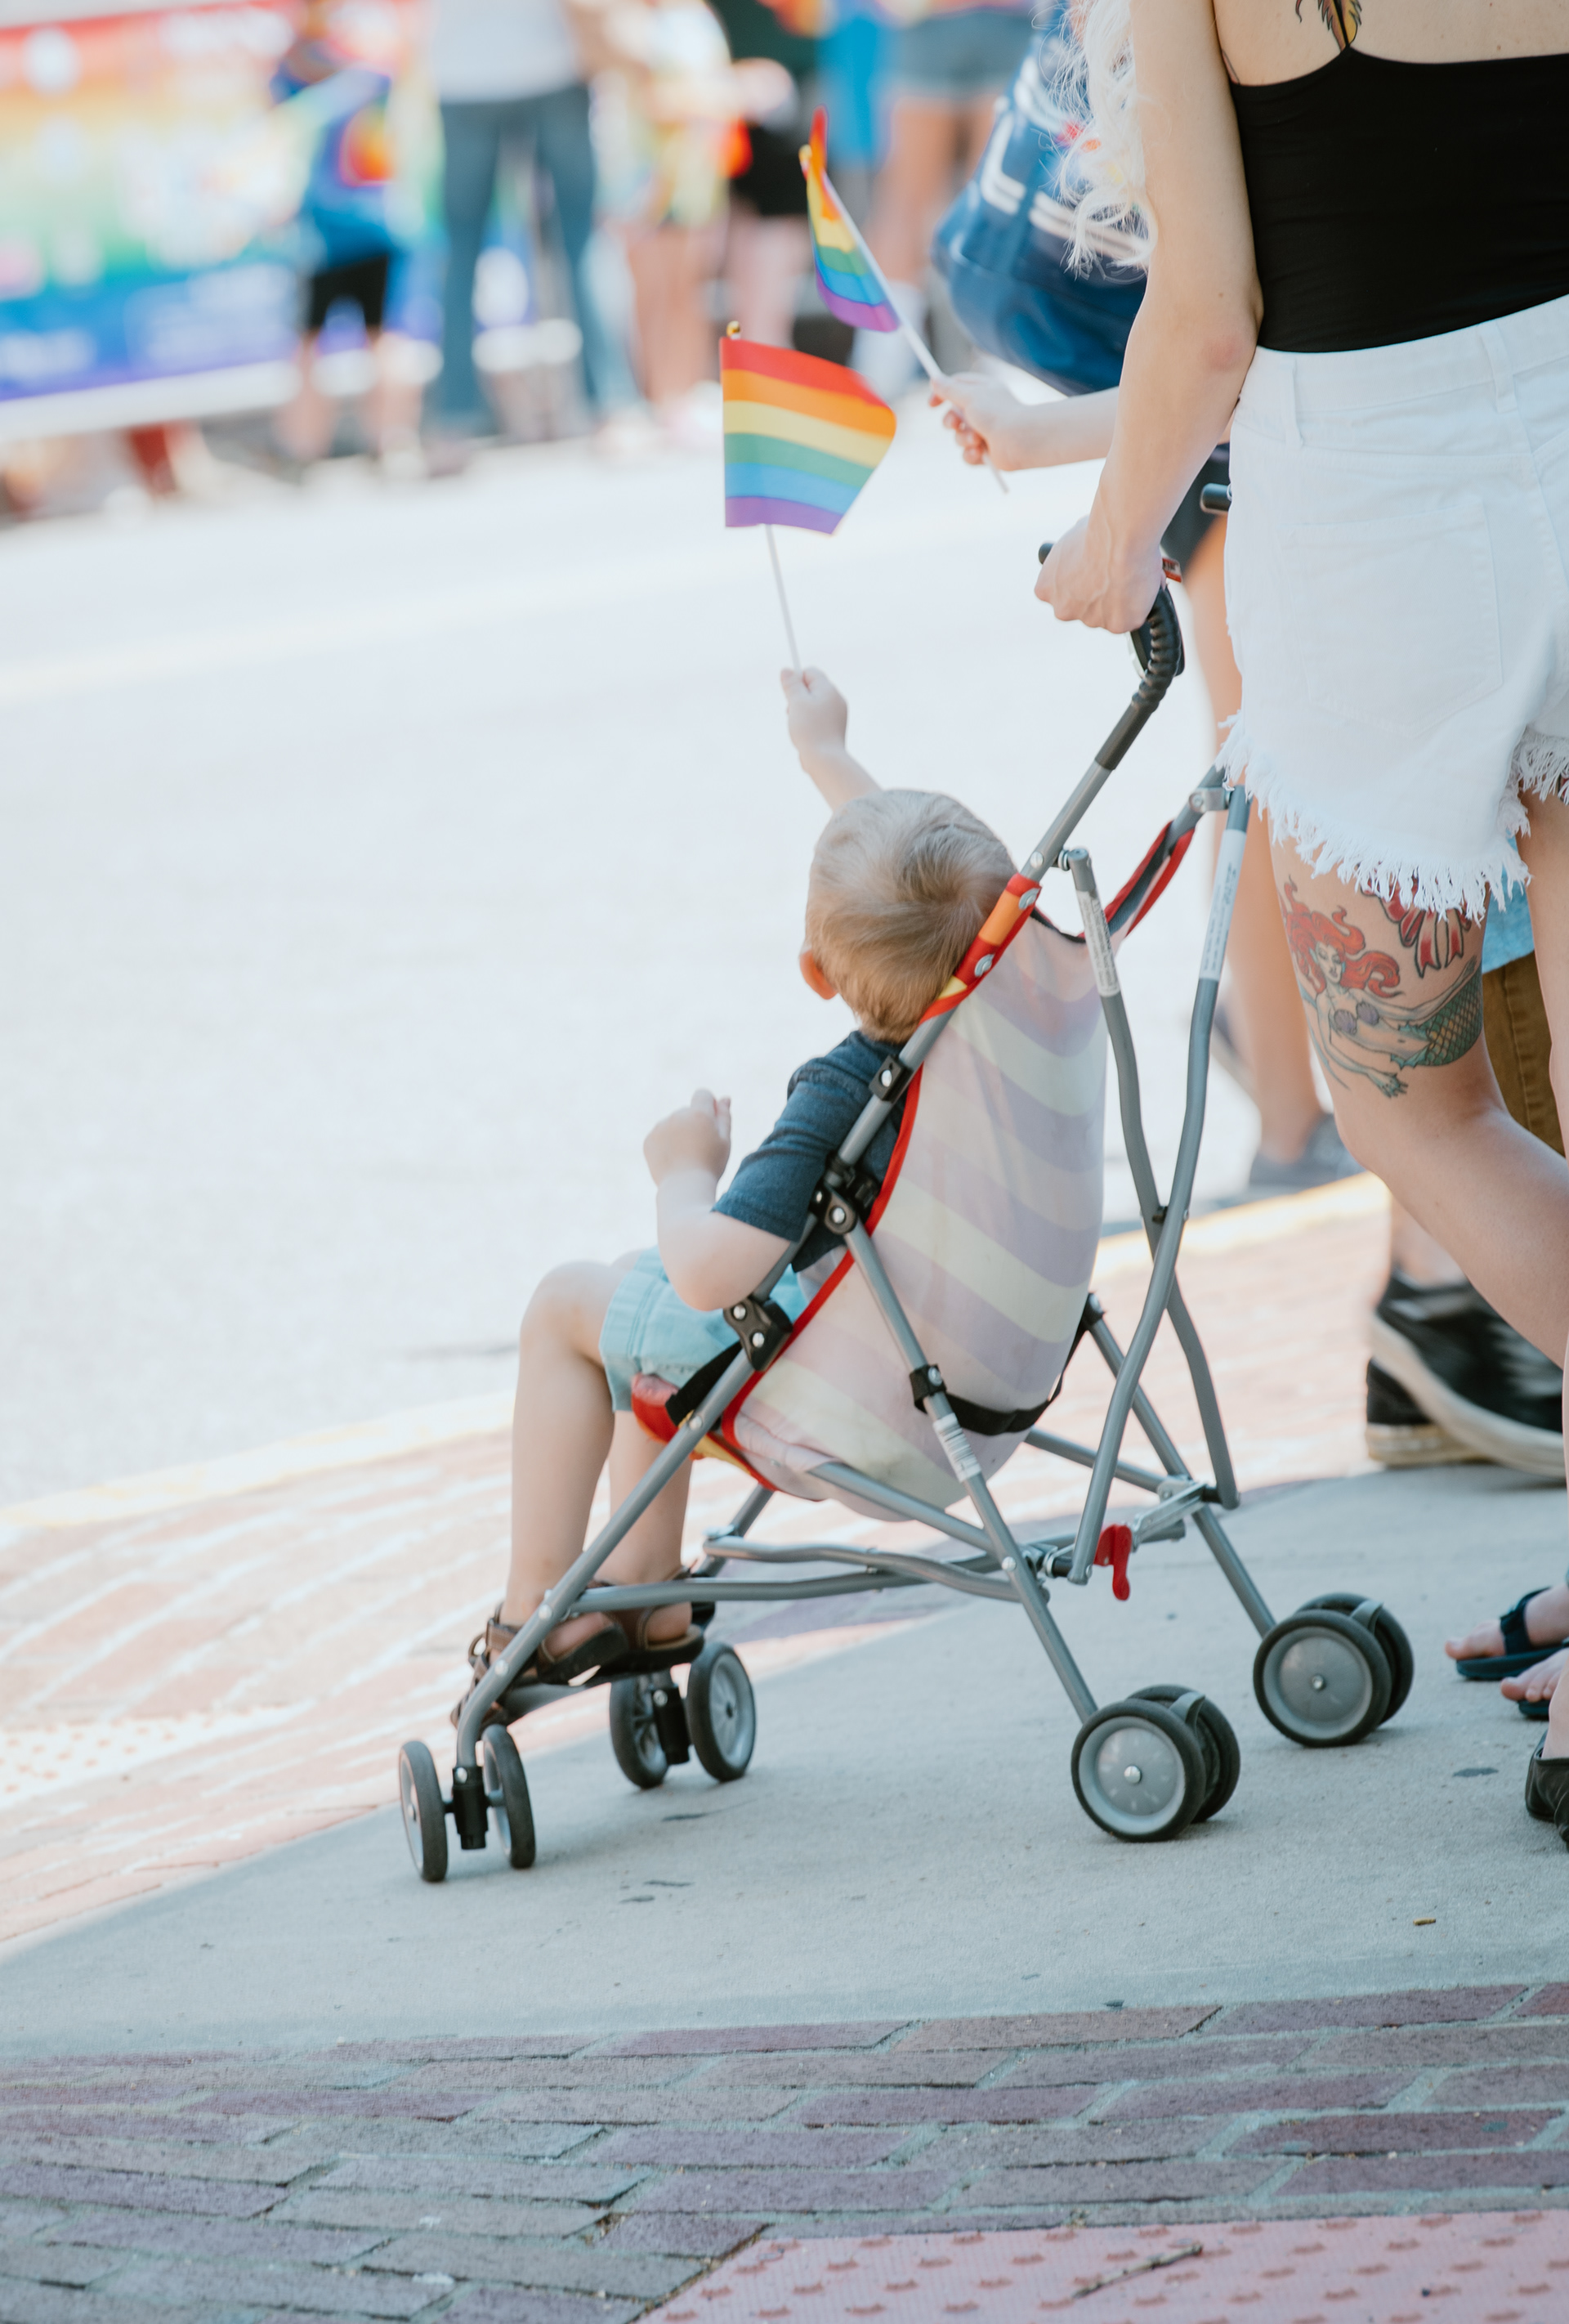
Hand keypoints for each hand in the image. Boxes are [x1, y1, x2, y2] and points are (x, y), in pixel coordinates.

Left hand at [644, 1088, 731, 1186]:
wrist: (685, 1188)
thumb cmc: (710, 1165)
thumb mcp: (724, 1140)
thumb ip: (724, 1116)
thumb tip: (724, 1098)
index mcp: (699, 1113)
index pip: (702, 1095)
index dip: (708, 1106)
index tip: (710, 1123)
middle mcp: (677, 1115)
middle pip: (687, 1111)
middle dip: (694, 1123)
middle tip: (700, 1149)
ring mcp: (660, 1127)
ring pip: (673, 1124)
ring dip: (679, 1133)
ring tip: (686, 1156)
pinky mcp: (649, 1140)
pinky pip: (660, 1135)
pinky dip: (666, 1144)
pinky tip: (674, 1159)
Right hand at [780, 665, 847, 757]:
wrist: (825, 760)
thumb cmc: (810, 730)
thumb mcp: (796, 703)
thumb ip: (792, 685)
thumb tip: (787, 670)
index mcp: (829, 689)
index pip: (810, 672)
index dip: (796, 681)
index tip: (790, 696)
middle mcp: (836, 699)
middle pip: (811, 688)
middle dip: (797, 698)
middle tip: (792, 712)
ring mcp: (837, 715)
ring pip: (813, 705)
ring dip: (801, 713)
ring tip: (799, 726)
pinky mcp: (834, 728)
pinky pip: (818, 719)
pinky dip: (809, 724)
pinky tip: (806, 735)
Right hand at [931, 373, 1029, 471]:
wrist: (1019, 440)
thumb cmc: (997, 414)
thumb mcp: (969, 396)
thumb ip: (949, 389)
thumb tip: (934, 379)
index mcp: (983, 391)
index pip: (956, 387)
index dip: (942, 394)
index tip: (931, 404)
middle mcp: (984, 410)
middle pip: (954, 415)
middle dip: (951, 422)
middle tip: (956, 424)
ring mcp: (986, 431)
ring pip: (959, 437)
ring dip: (963, 439)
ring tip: (976, 440)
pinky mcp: (987, 452)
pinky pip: (967, 455)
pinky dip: (971, 454)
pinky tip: (980, 452)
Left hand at [1034, 515, 1165, 635]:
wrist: (1120, 537)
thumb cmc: (1097, 531)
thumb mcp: (1071, 541)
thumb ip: (1072, 559)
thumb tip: (1086, 554)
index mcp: (1046, 589)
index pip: (1061, 594)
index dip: (1081, 582)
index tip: (1093, 572)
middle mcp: (1063, 609)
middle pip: (1083, 608)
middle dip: (1098, 595)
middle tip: (1114, 574)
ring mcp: (1090, 620)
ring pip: (1108, 614)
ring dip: (1119, 600)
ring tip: (1130, 573)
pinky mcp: (1117, 626)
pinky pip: (1130, 618)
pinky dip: (1138, 605)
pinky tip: (1140, 583)